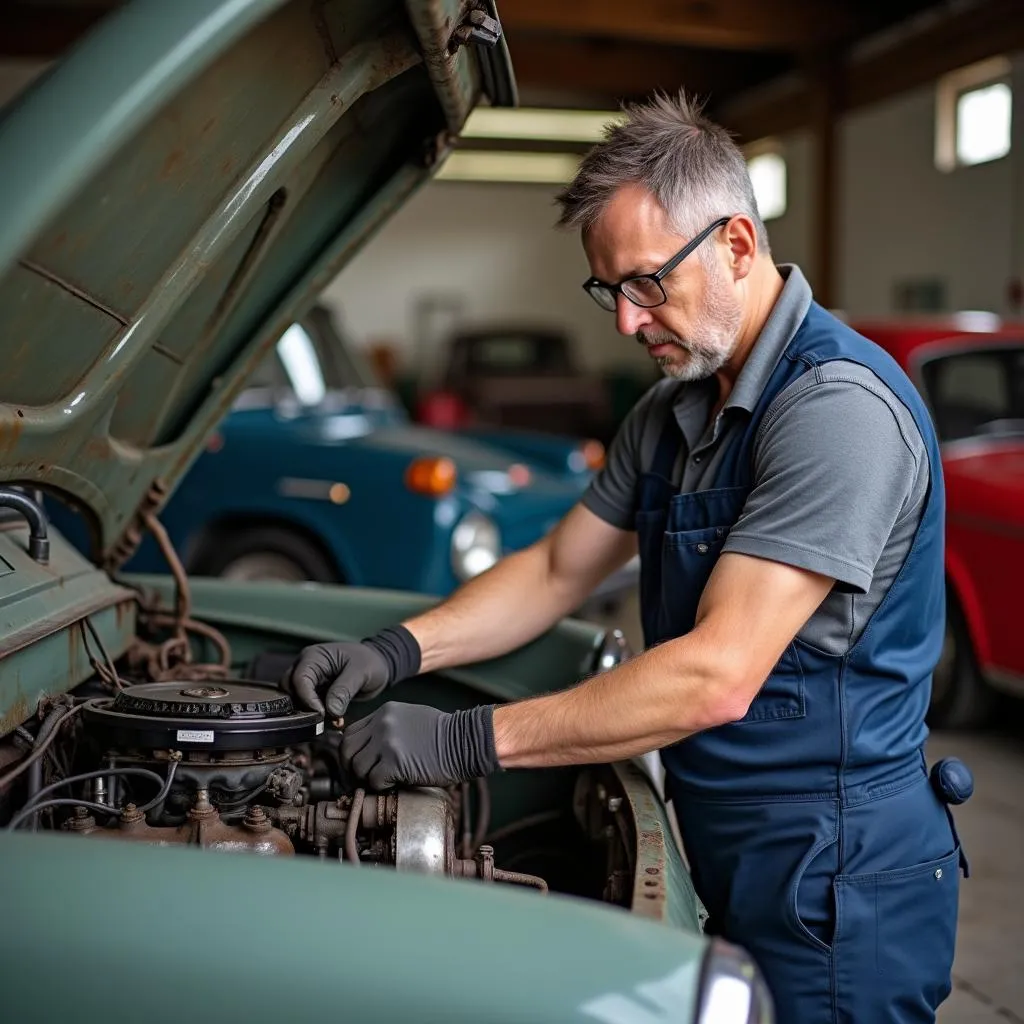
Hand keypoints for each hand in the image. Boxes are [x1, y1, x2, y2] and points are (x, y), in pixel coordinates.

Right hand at [283, 625, 421, 717]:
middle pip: (289, 689)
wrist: (379, 665)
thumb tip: (330, 711)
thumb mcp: (360, 673)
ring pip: (295, 700)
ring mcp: (309, 680)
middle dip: (303, 706)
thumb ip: (344, 690)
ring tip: (331, 720)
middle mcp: (306, 667)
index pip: (300, 679)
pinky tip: (333, 720)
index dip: (307, 698)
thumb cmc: (370, 662)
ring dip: (309, 712)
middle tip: (322, 719)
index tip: (321, 714)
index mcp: (314, 657)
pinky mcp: (315, 692)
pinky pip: (307, 705)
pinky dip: (316, 715)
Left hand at [340, 702, 498, 789]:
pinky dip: (381, 787)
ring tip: (382, 781)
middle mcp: (382, 724)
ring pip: (358, 767)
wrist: (465, 742)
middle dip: (351, 768)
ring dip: (367, 779)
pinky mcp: (395, 762)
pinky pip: (373, 781)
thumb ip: (387, 727)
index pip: (351, 733)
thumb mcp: (411, 718)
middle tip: (361, 779)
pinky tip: (394, 784)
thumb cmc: (444, 734)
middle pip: (347, 750)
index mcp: (384, 712)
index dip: (351, 751)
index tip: (358, 763)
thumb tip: (370, 747)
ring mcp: (387, 742)